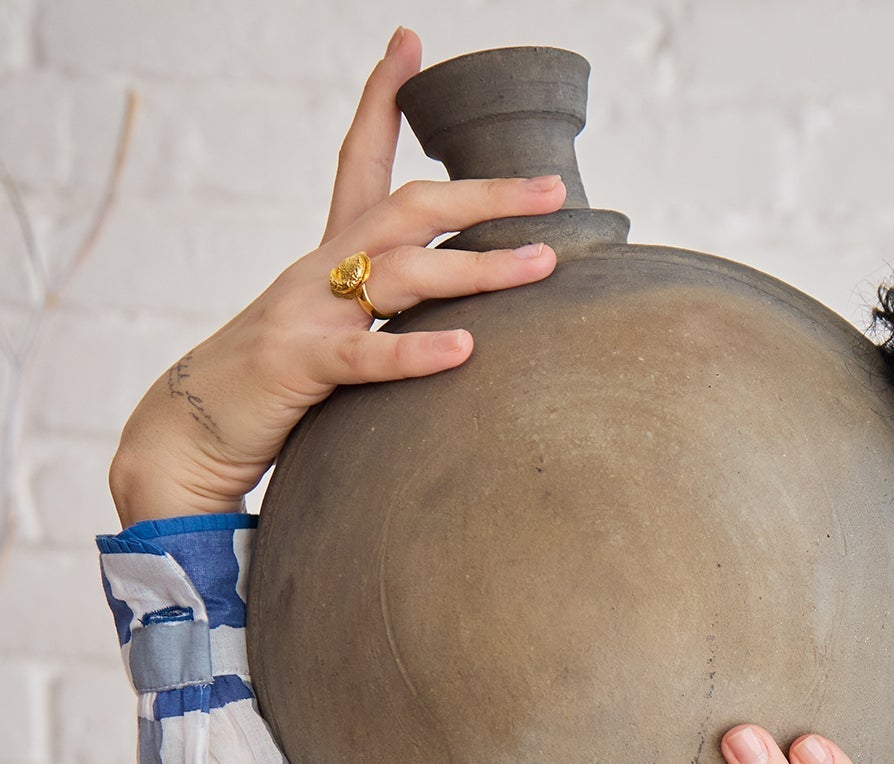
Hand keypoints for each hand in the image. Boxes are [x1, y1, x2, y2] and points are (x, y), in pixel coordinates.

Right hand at [108, 27, 565, 524]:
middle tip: (551, 189)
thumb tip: (463, 323)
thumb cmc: (273, 391)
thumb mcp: (333, 339)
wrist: (187, 435)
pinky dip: (415, 352)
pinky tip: (465, 351)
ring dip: (477, 268)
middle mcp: (318, 271)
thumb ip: (383, 318)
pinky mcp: (297, 368)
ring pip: (401, 273)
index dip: (381, 98)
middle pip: (407, 207)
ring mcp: (306, 314)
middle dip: (483, 195)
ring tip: (541, 264)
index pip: (358, 160)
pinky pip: (365, 357)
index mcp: (327, 258)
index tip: (411, 43)